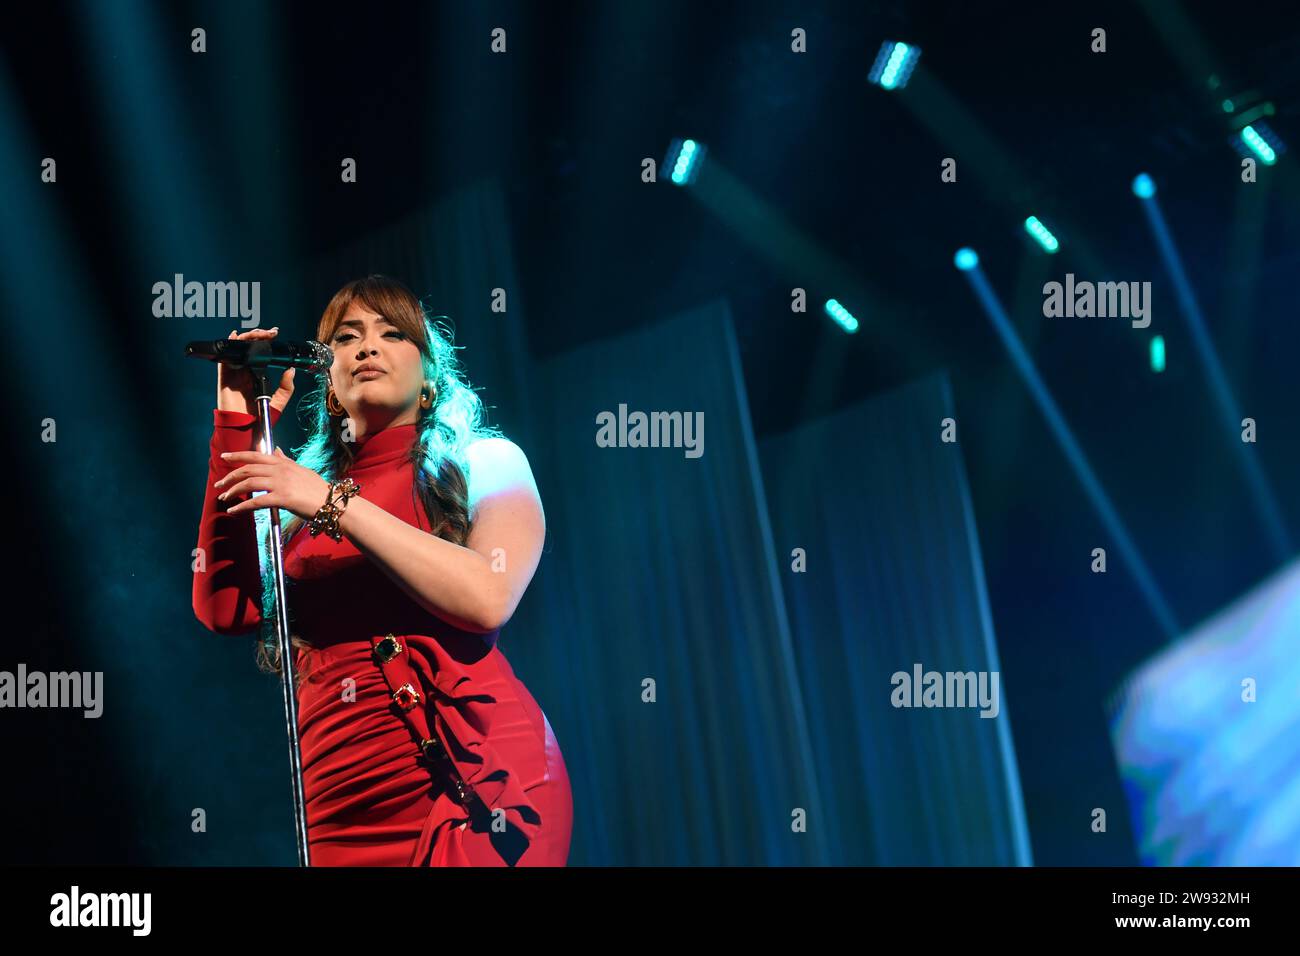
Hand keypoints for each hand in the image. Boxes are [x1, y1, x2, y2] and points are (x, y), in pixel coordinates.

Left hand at [215, 447, 333, 519]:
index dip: (237, 455)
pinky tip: (233, 511)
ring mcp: (280, 484)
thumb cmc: (318, 488)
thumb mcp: (301, 469)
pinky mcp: (281, 498)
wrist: (331, 501)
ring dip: (233, 491)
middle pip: (247, 470)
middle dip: (230, 477)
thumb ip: (286, 460)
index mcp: (283, 463)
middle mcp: (280, 470)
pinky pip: (256, 502)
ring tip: (224, 498)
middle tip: (219, 484)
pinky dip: (241, 507)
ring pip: (248, 484)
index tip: (224, 457)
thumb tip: (277, 450)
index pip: (255, 455)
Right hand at [217, 327, 295, 415]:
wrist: (245, 430)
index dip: (265, 342)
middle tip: (268, 333)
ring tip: (256, 334)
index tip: (274, 334)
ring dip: (246, 339)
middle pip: (248, 348)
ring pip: (238, 350)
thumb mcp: (278, 401)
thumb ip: (286, 387)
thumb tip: (291, 371)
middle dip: (257, 337)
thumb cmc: (259, 418)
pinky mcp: (224, 378)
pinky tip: (233, 336)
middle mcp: (244, 372)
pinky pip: (223, 360)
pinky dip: (228, 348)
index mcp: (256, 375)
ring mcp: (234, 374)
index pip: (259, 353)